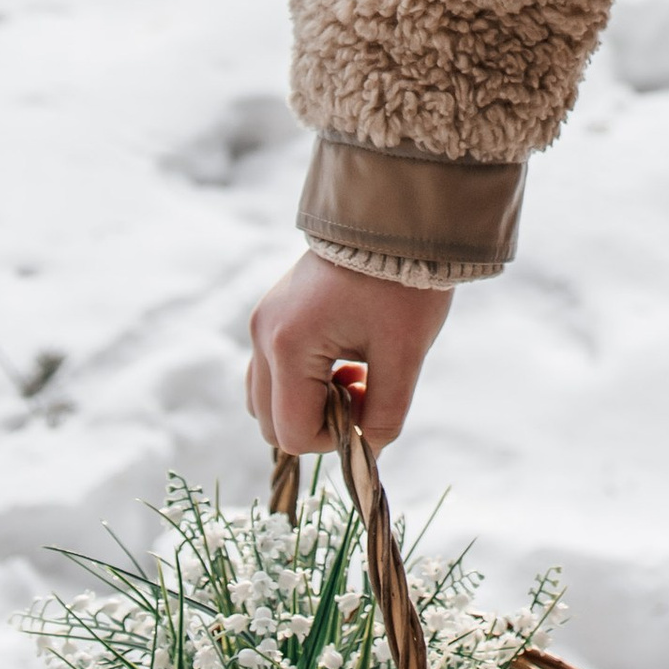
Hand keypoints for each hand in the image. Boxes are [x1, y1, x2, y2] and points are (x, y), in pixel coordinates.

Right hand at [247, 250, 452, 454]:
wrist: (396, 219)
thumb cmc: (403, 285)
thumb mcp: (405, 356)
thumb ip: (385, 414)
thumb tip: (367, 449)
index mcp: (288, 346)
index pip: (293, 433)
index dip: (334, 441)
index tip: (372, 410)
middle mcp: (263, 335)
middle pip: (270, 422)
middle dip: (318, 424)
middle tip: (365, 392)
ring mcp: (262, 321)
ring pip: (265, 398)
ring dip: (307, 403)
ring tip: (354, 374)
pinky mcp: (272, 312)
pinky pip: (271, 369)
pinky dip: (301, 380)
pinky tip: (343, 358)